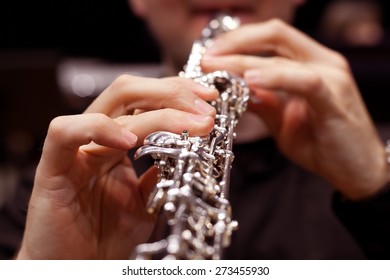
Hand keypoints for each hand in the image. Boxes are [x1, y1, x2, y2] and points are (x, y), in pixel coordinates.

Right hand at [17, 75, 217, 258]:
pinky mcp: (52, 169)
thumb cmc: (107, 237)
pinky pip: (66, 133)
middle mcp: (97, 139)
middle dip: (173, 93)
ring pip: (111, 108)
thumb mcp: (146, 201)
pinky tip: (129, 141)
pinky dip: (99, 129)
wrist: (79, 269)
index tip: (209, 100)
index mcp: (117, 143)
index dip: (177, 94)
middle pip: (129, 92)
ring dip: (156, 110)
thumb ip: (161, 173)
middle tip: (206, 107)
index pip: (145, 100)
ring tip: (191, 123)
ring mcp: (75, 151)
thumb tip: (189, 150)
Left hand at [201, 19, 388, 199]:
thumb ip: (262, 102)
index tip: (211, 54)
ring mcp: (331, 77)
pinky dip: (274, 78)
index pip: (271, 37)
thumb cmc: (322, 144)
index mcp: (310, 63)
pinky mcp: (334, 99)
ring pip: (282, 57)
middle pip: (275, 35)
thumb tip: (234, 89)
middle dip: (235, 43)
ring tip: (217, 67)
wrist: (356, 171)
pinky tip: (250, 81)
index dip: (238, 40)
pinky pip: (303, 81)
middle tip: (207, 58)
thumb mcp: (282, 121)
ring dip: (244, 60)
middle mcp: (323, 62)